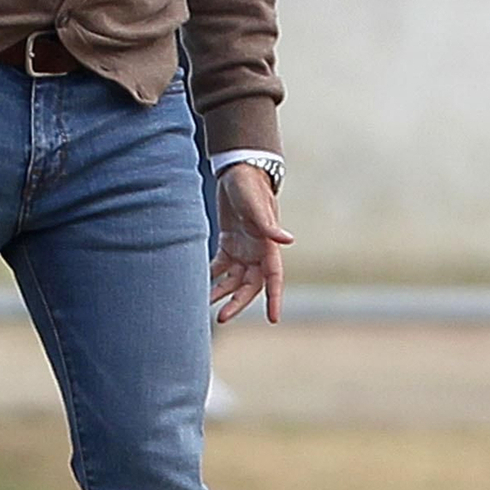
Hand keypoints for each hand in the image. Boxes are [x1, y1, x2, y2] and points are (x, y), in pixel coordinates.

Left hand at [210, 162, 293, 324]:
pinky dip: (212, 277)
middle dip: (237, 303)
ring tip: (204, 305)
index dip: (274, 298)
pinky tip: (199, 285)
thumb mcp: (257, 205)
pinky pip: (220, 267)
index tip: (273, 318)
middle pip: (249, 285)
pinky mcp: (228, 243)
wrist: (237, 171)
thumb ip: (269, 225)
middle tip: (222, 318)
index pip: (274, 277)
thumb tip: (289, 240)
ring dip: (221, 292)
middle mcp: (257, 252)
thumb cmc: (250, 187)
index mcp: (268, 245)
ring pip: (233, 280)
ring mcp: (243, 249)